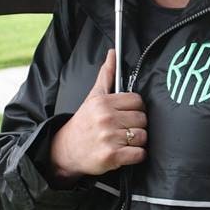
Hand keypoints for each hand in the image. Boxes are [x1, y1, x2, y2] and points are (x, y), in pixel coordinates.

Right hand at [49, 49, 146, 180]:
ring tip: (124, 141)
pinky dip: (136, 156)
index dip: (136, 109)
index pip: (137, 101)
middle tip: (124, 129)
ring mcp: (109, 138)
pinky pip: (139, 154)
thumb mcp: (92, 97)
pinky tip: (126, 153)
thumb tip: (113, 53)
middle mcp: (106, 118)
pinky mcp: (111, 157)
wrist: (65, 151)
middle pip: (142, 119)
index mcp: (103, 103)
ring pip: (143, 136)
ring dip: (137, 142)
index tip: (127, 114)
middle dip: (137, 125)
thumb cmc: (83, 123)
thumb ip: (106, 75)